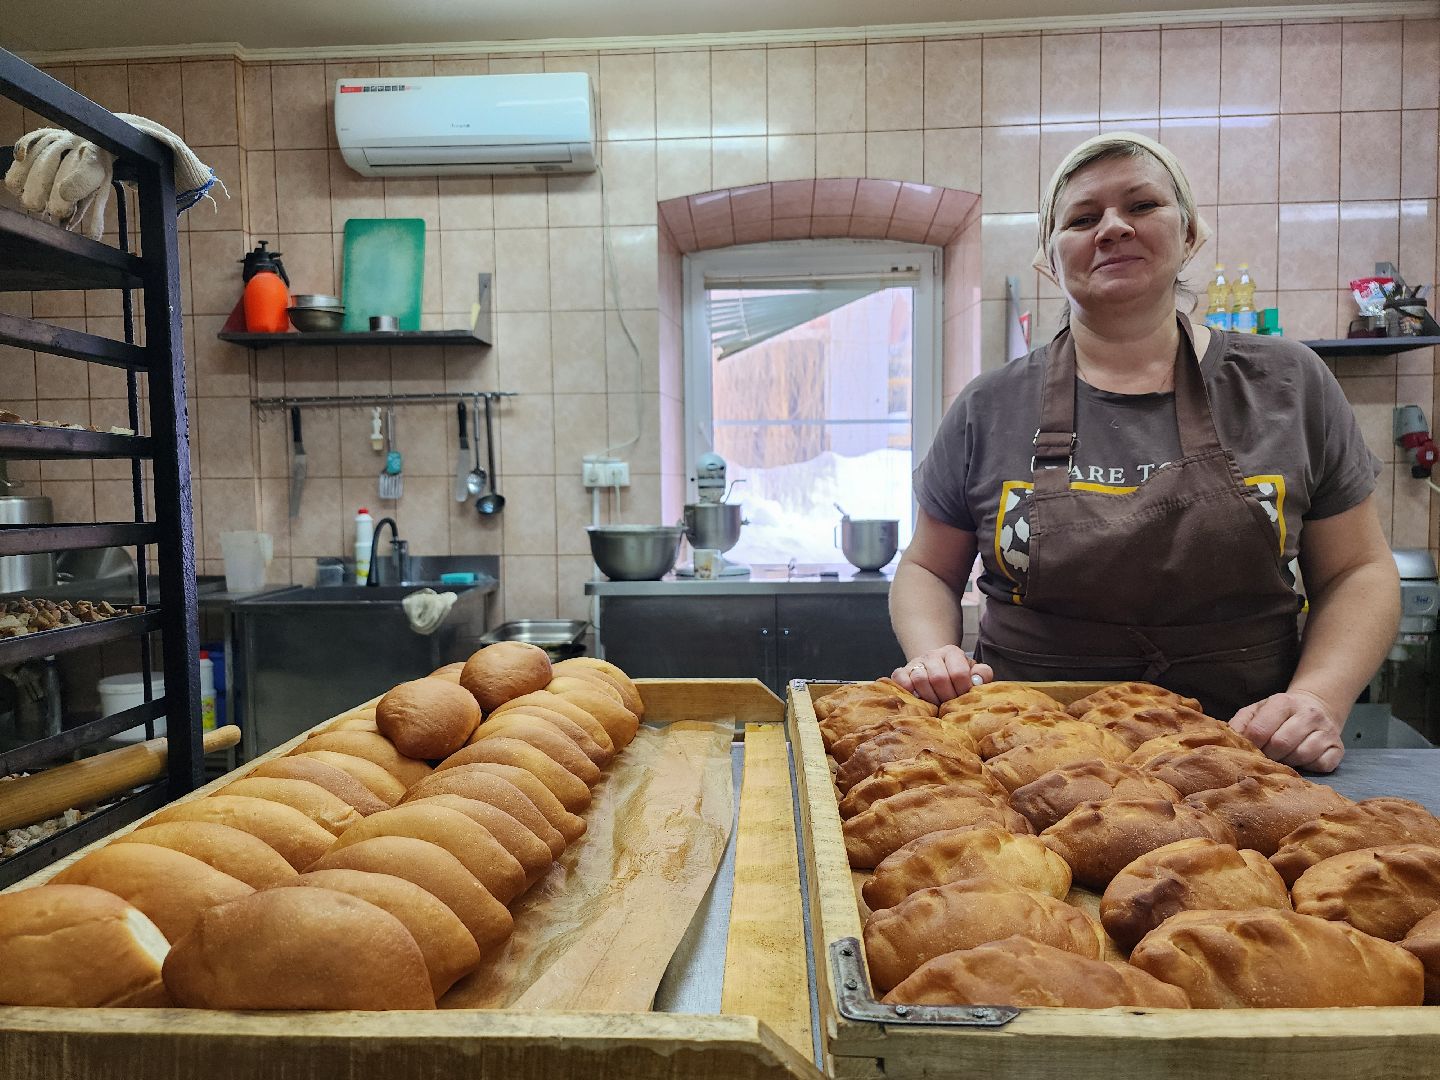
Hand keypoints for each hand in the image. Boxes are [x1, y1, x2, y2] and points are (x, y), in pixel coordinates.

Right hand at [891, 646, 992, 705]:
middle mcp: (932, 654)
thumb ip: (982, 674)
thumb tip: (977, 680)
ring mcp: (915, 663)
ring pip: (919, 679)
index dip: (963, 690)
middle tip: (949, 705)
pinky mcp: (900, 672)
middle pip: (939, 678)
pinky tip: (918, 700)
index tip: (963, 698)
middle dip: (946, 697)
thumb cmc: (956, 676)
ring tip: (936, 705)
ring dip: (929, 698)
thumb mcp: (972, 672)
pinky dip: (908, 692)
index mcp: (952, 652)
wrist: (935, 668)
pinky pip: (901, 681)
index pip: (959, 673)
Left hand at [1229, 689, 1344, 772]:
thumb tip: (1226, 742)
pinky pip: (1321, 765)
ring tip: (1283, 757)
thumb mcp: (1255, 711)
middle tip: (1265, 757)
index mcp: (1283, 702)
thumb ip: (1239, 724)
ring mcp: (1326, 731)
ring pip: (1301, 755)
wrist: (1314, 708)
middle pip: (1281, 744)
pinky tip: (1302, 760)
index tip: (1248, 750)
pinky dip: (1309, 767)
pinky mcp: (1338, 748)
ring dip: (1288, 762)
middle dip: (1268, 756)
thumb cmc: (1277, 715)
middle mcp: (1308, 714)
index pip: (1259, 730)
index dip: (1250, 745)